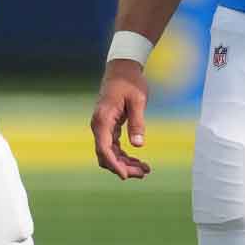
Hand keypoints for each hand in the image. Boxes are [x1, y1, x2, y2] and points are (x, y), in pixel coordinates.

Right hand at [90, 59, 151, 179]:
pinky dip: (125, 155)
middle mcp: (99, 125)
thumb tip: (138, 145)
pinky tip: (139, 160)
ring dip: (125, 163)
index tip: (126, 175)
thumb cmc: (130, 82)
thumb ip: (137, 122)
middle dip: (123, 167)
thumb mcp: (138, 100)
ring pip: (110, 153)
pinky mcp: (109, 127)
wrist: (122, 69)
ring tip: (145, 170)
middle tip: (144, 173)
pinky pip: (114, 147)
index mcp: (103, 119)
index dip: (114, 164)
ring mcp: (103, 127)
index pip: (104, 148)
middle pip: (106, 155)